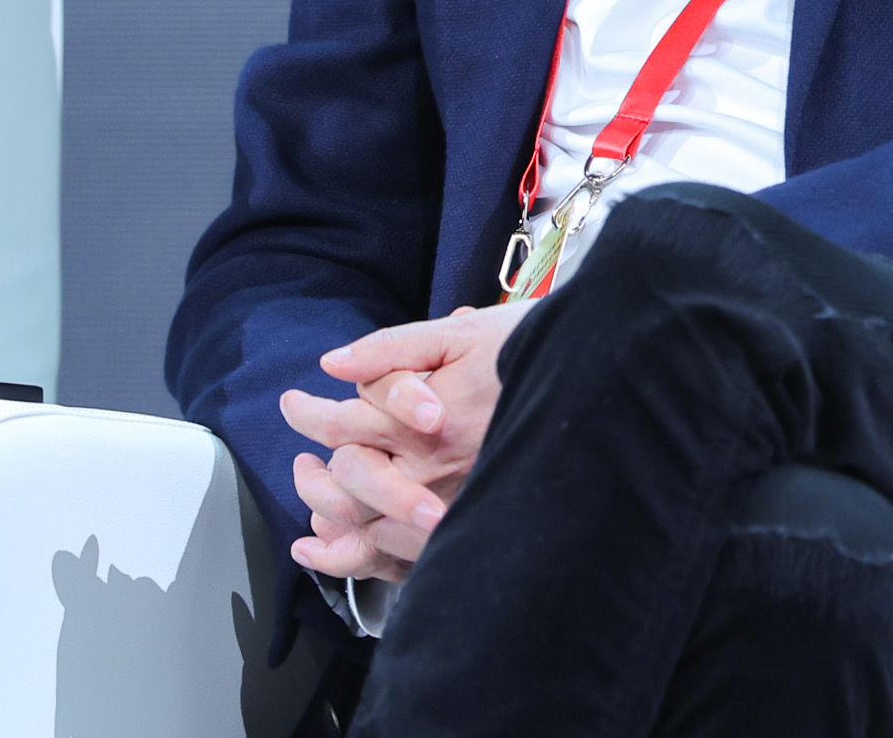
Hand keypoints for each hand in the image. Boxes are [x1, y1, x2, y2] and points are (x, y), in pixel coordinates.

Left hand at [283, 300, 534, 579]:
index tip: (293, 403)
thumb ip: (392, 349)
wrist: (599, 384)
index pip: (341, 424)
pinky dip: (362, 558)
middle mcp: (432, 469)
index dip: (306, 414)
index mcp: (424, 421)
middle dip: (312, 476)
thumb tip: (331, 364)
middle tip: (302, 465)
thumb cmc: (530, 350)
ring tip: (316, 505)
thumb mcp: (461, 334)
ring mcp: (450, 502)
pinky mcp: (468, 523)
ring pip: (366, 527)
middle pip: (346, 484)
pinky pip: (401, 557)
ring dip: (329, 516)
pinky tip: (341, 551)